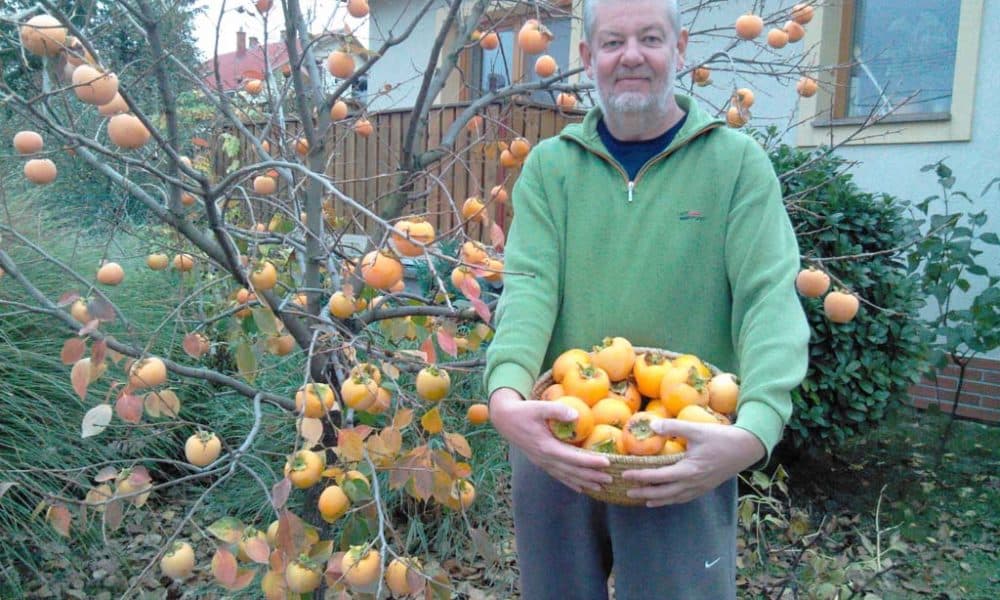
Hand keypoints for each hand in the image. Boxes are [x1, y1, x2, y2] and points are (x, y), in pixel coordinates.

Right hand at [489, 388, 610, 492]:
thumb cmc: (524, 411)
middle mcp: (544, 458)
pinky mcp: (540, 462)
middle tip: (610, 478)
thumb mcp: (538, 407)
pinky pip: (558, 475)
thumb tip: (576, 414)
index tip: (606, 462)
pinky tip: (580, 488)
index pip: (572, 457)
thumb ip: (556, 410)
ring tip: (601, 486)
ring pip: (566, 476)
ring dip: (583, 482)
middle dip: (591, 476)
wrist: (505, 420)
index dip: (590, 461)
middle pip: (572, 471)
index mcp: (546, 446)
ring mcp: (542, 462)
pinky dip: (570, 483)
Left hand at [621, 419, 765, 506]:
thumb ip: (673, 427)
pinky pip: (684, 498)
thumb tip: (652, 425)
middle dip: (645, 493)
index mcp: (689, 469)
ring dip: (657, 499)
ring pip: (674, 498)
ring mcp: (700, 487)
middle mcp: (693, 483)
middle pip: (664, 493)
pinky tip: (665, 498)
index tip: (625, 475)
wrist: (746, 448)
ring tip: (643, 499)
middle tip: (628, 491)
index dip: (640, 476)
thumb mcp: (696, 429)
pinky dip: (671, 499)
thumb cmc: (721, 437)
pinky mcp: (706, 487)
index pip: (659, 476)